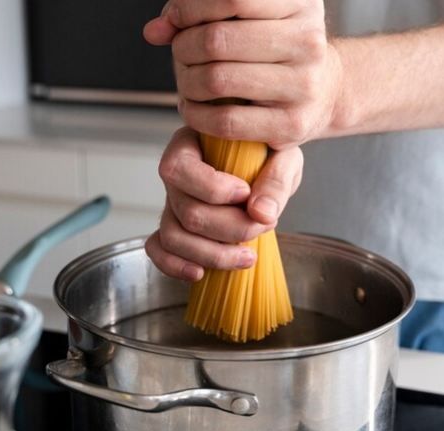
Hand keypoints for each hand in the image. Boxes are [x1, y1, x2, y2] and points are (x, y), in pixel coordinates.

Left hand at [143, 0, 341, 149]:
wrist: (325, 91)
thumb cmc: (277, 49)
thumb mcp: (251, 18)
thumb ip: (201, 14)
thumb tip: (156, 30)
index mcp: (300, 3)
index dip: (190, 8)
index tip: (176, 20)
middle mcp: (308, 41)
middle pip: (217, 40)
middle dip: (183, 48)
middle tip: (181, 56)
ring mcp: (302, 85)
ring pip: (217, 80)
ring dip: (186, 82)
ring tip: (188, 82)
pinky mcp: (291, 125)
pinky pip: (225, 121)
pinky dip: (197, 115)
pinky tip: (195, 108)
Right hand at [145, 127, 302, 280]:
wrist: (269, 167)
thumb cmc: (270, 154)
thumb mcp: (283, 156)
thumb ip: (276, 180)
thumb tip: (261, 213)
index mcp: (191, 144)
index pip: (180, 168)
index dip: (212, 188)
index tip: (246, 192)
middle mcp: (177, 176)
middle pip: (186, 211)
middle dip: (228, 228)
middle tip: (263, 226)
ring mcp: (173, 203)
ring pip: (173, 236)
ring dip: (212, 254)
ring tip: (247, 256)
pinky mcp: (175, 227)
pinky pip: (159, 249)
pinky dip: (175, 266)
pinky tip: (200, 273)